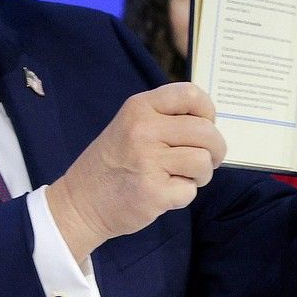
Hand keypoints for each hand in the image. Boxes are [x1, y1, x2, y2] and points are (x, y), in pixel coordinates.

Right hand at [46, 83, 225, 260]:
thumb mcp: (131, 124)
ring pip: (203, 161)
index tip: (206, 125)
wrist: (81, 202)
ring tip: (182, 176)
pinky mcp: (152, 192)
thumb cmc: (115, 162)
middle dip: (216, 149)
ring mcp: (147, 161)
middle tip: (209, 159)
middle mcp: (143, 129)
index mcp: (139, 107)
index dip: (208, 111)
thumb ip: (166, 117)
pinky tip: (165, 192)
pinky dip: (183, 195)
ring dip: (201, 174)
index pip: (191, 94)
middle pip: (206, 131)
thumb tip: (211, 122)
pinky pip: (190, 190)